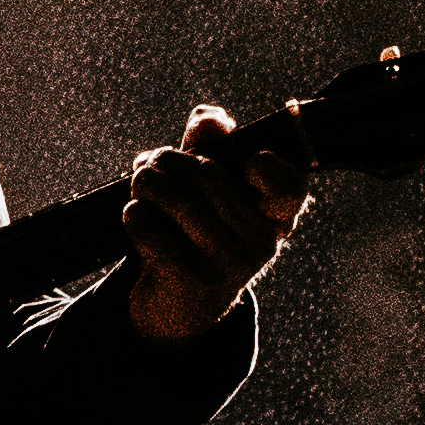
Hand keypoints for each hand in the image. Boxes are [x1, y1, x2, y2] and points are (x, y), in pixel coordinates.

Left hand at [122, 104, 308, 347]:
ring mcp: (229, 266)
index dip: (271, 169)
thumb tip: (212, 119)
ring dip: (147, 183)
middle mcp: (260, 243)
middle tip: (149, 163)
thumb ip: (209, 146)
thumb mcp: (205, 189)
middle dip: (168, 160)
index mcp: (274, 217)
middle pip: (210, 177)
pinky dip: (135, 214)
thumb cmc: (195, 231)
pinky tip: (134, 214)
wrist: (180, 305)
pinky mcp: (192, 282)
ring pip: (178, 200)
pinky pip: (153, 231)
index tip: (249, 161)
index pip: (290, 187)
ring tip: (140, 183)